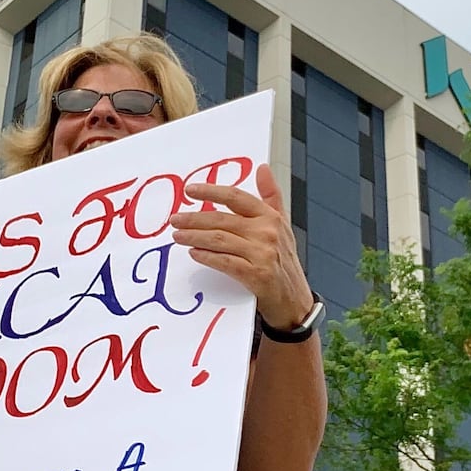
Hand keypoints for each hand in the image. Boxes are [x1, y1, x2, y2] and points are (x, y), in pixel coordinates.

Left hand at [171, 163, 313, 328]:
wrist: (295, 301)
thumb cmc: (283, 262)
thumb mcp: (282, 226)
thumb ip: (271, 196)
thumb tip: (262, 168)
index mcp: (271, 217)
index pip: (236, 197)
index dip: (211, 191)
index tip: (190, 191)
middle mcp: (268, 232)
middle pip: (222, 219)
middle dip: (194, 218)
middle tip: (174, 220)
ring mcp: (263, 254)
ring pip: (220, 239)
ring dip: (195, 237)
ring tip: (177, 236)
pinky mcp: (257, 275)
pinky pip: (225, 262)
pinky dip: (207, 257)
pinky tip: (194, 253)